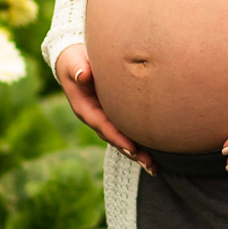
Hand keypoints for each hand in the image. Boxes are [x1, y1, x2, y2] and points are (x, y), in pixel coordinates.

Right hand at [55, 45, 156, 175]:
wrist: (74, 61)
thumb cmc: (74, 61)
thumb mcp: (74, 64)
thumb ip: (78, 69)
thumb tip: (83, 74)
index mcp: (85, 109)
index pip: (103, 126)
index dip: (117, 138)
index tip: (132, 148)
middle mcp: (95, 118)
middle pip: (115, 139)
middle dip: (131, 153)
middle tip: (149, 165)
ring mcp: (105, 118)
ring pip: (122, 139)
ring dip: (137, 154)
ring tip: (154, 167)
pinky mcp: (114, 115)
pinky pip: (126, 132)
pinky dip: (138, 143)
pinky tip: (153, 154)